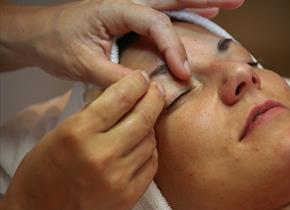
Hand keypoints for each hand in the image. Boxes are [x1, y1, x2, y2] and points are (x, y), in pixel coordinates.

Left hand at [0, 0, 244, 85]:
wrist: (37, 34)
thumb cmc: (56, 44)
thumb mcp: (83, 64)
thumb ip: (117, 78)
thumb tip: (148, 89)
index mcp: (116, 9)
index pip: (156, 25)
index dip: (173, 49)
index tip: (182, 75)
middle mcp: (126, 3)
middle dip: (205, 0)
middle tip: (236, 0)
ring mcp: (128, 9)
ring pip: (170, 3)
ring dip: (199, 3)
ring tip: (227, 4)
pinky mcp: (128, 18)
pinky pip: (160, 14)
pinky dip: (183, 14)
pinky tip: (198, 16)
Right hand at [0, 71, 164, 209]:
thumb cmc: (46, 170)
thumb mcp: (61, 132)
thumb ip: (93, 114)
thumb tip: (123, 95)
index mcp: (78, 133)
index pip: (119, 98)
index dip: (135, 83)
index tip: (142, 78)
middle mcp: (100, 155)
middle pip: (142, 118)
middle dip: (154, 98)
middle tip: (157, 90)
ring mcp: (117, 178)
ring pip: (150, 140)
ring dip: (150, 126)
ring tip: (144, 119)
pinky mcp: (128, 195)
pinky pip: (151, 163)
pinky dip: (150, 150)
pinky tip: (143, 143)